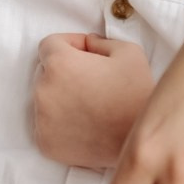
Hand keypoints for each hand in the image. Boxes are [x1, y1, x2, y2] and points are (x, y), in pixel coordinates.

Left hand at [33, 34, 153, 169]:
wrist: (142, 142)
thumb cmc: (137, 94)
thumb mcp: (129, 52)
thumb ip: (100, 41)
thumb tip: (88, 43)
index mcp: (59, 63)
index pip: (49, 45)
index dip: (69, 45)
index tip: (85, 54)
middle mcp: (43, 90)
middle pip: (46, 72)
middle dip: (65, 72)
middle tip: (92, 83)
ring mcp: (41, 119)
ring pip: (45, 100)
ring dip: (62, 98)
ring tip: (90, 107)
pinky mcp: (45, 142)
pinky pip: (46, 126)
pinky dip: (60, 123)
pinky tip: (84, 125)